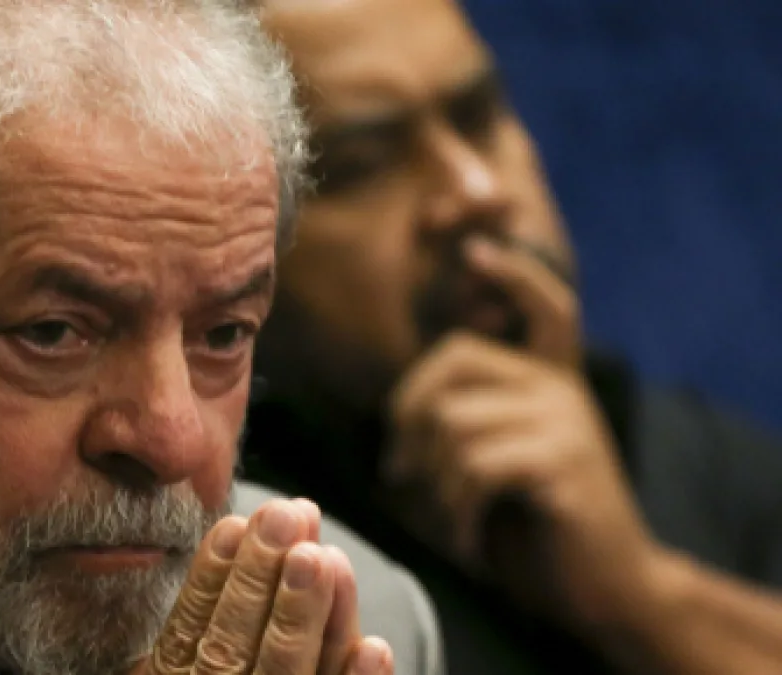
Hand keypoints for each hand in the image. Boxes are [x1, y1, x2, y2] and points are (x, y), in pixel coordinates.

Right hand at [136, 498, 393, 674]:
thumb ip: (197, 632)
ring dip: (304, 617)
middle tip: (286, 517)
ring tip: (324, 556)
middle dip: (261, 579)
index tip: (235, 524)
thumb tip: (235, 534)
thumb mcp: (178, 672)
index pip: (189, 633)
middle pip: (237, 648)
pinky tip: (375, 647)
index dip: (210, 578)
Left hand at [386, 236, 666, 630]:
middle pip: (454, 361)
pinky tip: (467, 541)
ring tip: (444, 519)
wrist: (610, 587)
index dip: (516, 275)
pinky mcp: (561, 462)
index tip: (477, 252)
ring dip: (429, 482)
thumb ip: (468, 423)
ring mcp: (565, 422)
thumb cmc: (537, 526)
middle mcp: (562, 389)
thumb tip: (398, 414)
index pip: (546, 307)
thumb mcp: (501, 462)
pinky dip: (454, 512)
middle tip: (400, 475)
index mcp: (553, 381)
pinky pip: (474, 467)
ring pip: (453, 424)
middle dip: (408, 419)